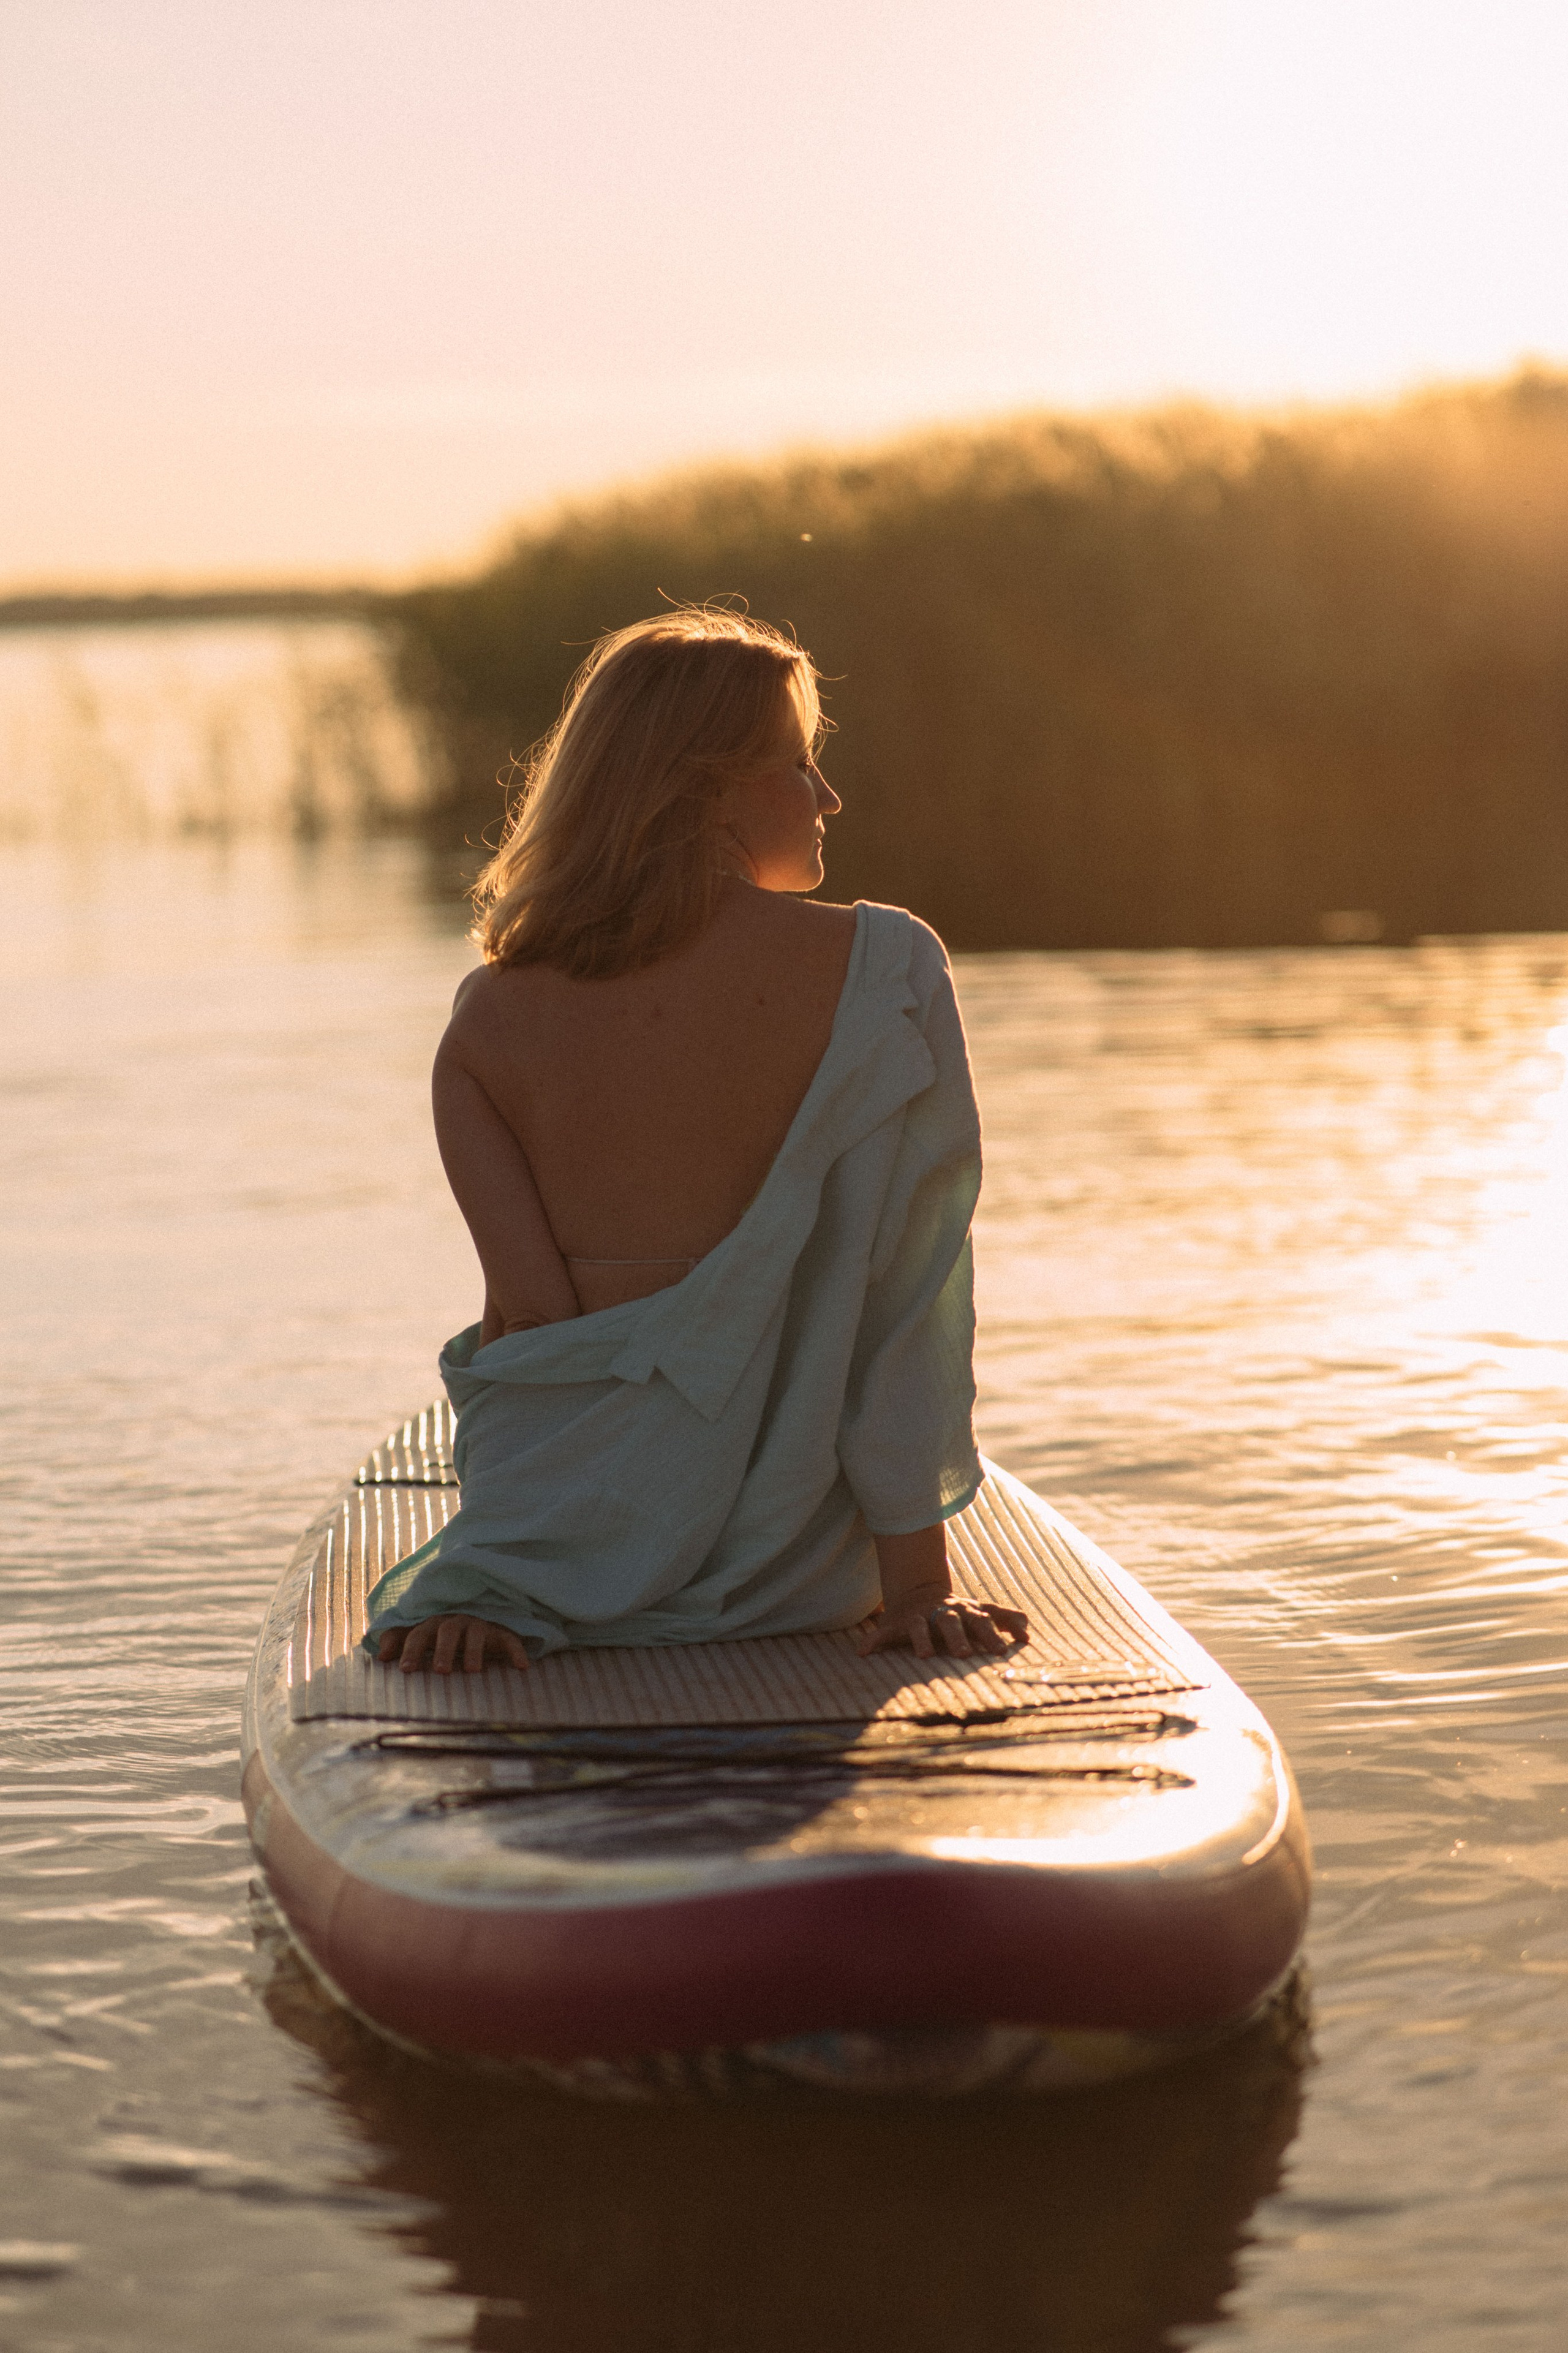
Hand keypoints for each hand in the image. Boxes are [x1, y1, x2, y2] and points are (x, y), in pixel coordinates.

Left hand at [376, 1615, 530, 1673]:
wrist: (484, 1608)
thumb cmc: (446, 1630)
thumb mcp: (423, 1633)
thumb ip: (401, 1639)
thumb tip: (379, 1655)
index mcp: (434, 1623)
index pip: (419, 1633)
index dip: (411, 1649)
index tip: (405, 1669)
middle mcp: (456, 1620)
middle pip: (448, 1631)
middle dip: (444, 1650)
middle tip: (442, 1671)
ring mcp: (480, 1623)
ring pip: (477, 1633)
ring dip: (475, 1650)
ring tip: (473, 1670)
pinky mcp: (502, 1630)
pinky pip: (510, 1638)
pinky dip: (516, 1650)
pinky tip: (521, 1666)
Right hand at [855, 1585, 1027, 1659]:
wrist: (919, 1592)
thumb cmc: (958, 1611)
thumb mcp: (981, 1611)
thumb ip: (1005, 1619)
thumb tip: (1029, 1635)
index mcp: (966, 1611)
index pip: (983, 1619)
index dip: (994, 1634)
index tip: (1006, 1650)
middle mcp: (943, 1612)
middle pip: (953, 1622)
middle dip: (959, 1637)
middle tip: (965, 1654)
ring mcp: (919, 1617)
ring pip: (920, 1627)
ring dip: (922, 1640)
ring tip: (924, 1656)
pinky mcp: (896, 1623)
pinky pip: (882, 1633)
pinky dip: (873, 1641)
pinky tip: (864, 1652)